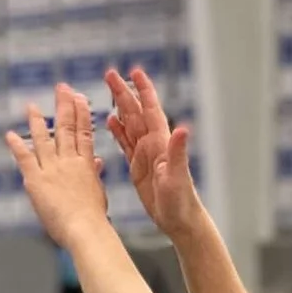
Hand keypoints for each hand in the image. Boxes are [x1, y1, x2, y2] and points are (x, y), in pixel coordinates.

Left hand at [4, 84, 113, 249]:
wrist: (85, 229)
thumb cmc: (93, 218)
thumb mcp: (98, 193)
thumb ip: (94, 174)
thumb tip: (97, 161)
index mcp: (85, 165)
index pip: (84, 133)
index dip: (82, 113)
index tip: (80, 98)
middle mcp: (68, 161)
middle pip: (66, 128)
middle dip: (64, 105)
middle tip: (61, 87)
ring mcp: (52, 169)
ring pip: (44, 139)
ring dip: (36, 120)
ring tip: (31, 105)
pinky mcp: (36, 180)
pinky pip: (25, 158)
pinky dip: (17, 145)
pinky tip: (10, 134)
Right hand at [104, 65, 198, 235]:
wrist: (179, 220)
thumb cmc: (181, 201)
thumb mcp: (178, 176)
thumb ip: (178, 152)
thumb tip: (184, 129)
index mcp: (161, 143)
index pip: (150, 110)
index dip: (143, 90)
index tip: (134, 72)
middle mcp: (153, 144)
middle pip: (135, 112)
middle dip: (123, 92)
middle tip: (109, 74)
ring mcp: (145, 154)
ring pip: (129, 124)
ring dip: (119, 106)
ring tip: (107, 90)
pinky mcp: (138, 166)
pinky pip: (125, 143)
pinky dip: (117, 131)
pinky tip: (109, 121)